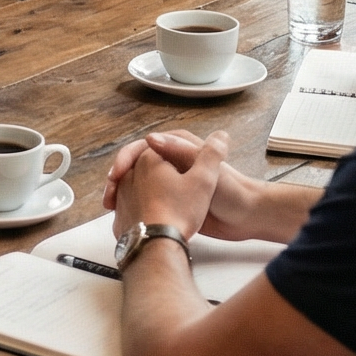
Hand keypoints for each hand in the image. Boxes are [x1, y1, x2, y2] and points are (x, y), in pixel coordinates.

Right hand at [105, 130, 261, 238]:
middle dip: (118, 179)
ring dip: (123, 194)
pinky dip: (133, 206)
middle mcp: (172, 161)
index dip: (125, 159)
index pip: (142, 147)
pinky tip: (124, 216)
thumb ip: (180, 152)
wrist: (246, 217)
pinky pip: (147, 199)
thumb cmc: (232, 192)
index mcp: (178, 147)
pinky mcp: (172, 199)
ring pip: (138, 183)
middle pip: (136, 165)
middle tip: (109, 197)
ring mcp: (171, 180)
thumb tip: (150, 138)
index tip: (116, 175)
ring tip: (112, 208)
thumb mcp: (205, 170)